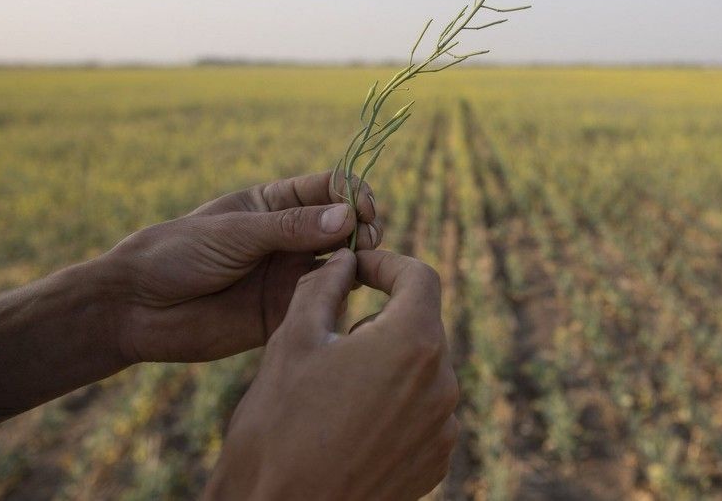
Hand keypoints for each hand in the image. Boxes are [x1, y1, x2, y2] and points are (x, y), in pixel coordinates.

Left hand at [104, 171, 382, 363]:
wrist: (136, 309)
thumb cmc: (177, 254)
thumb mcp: (235, 232)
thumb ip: (291, 227)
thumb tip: (349, 217)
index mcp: (276, 204)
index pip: (331, 188)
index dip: (354, 194)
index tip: (364, 209)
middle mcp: (290, 238)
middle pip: (346, 225)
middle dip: (364, 229)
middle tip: (366, 241)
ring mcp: (290, 275)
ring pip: (343, 265)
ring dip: (358, 264)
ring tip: (357, 269)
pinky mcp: (287, 313)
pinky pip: (324, 304)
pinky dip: (340, 300)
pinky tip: (338, 299)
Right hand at [205, 248, 459, 500]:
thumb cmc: (278, 429)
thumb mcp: (292, 340)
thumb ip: (323, 285)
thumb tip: (343, 260)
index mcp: (413, 343)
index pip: (420, 277)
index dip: (386, 264)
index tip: (357, 269)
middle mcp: (442, 384)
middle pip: (421, 324)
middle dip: (381, 317)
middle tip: (330, 333)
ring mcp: (443, 428)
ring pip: (421, 368)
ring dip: (386, 362)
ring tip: (335, 386)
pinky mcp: (435, 461)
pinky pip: (422, 410)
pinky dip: (394, 403)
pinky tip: (350, 422)